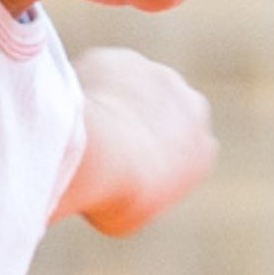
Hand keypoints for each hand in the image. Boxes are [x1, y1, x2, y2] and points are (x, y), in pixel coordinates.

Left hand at [66, 47, 216, 234]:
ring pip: (132, 86)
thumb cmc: (115, 195)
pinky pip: (100, 72)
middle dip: (144, 120)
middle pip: (165, 111)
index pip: (185, 148)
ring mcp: (158, 77)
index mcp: (203, 149)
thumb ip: (134, 193)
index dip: (156, 156)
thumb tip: (110, 190)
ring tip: (85, 125)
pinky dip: (87, 85)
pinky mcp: (122, 60)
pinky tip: (70, 108)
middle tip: (108, 143)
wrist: (100, 153)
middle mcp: (192, 106)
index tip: (130, 166)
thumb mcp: (130, 215)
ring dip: (115, 100)